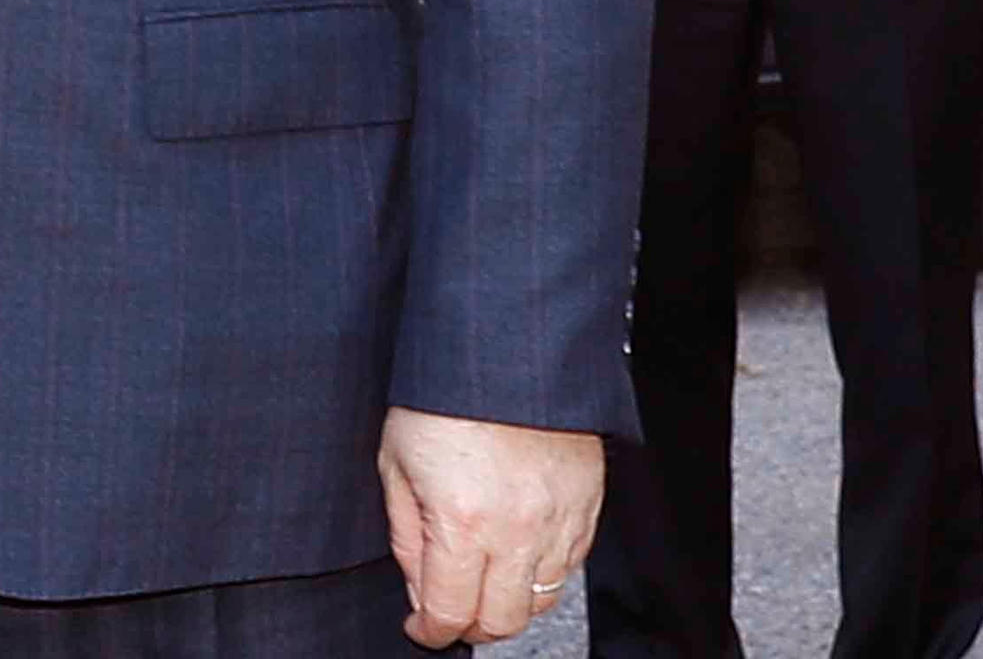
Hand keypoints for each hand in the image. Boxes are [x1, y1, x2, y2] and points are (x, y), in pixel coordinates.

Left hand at [378, 409, 601, 647]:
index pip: (450, 611)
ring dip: (509, 603)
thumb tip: (419, 590)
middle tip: (450, 611)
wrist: (501, 351)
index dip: (430, 632)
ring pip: (542, 600)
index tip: (420, 630)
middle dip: (470, 626)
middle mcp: (517, 530)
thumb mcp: (395, 463)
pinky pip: (570, 565)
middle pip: (502, 620)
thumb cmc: (441, 397)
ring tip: (483, 582)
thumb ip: (407, 536)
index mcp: (462, 521)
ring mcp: (559, 520)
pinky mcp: (587, 505)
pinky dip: (543, 573)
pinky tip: (517, 554)